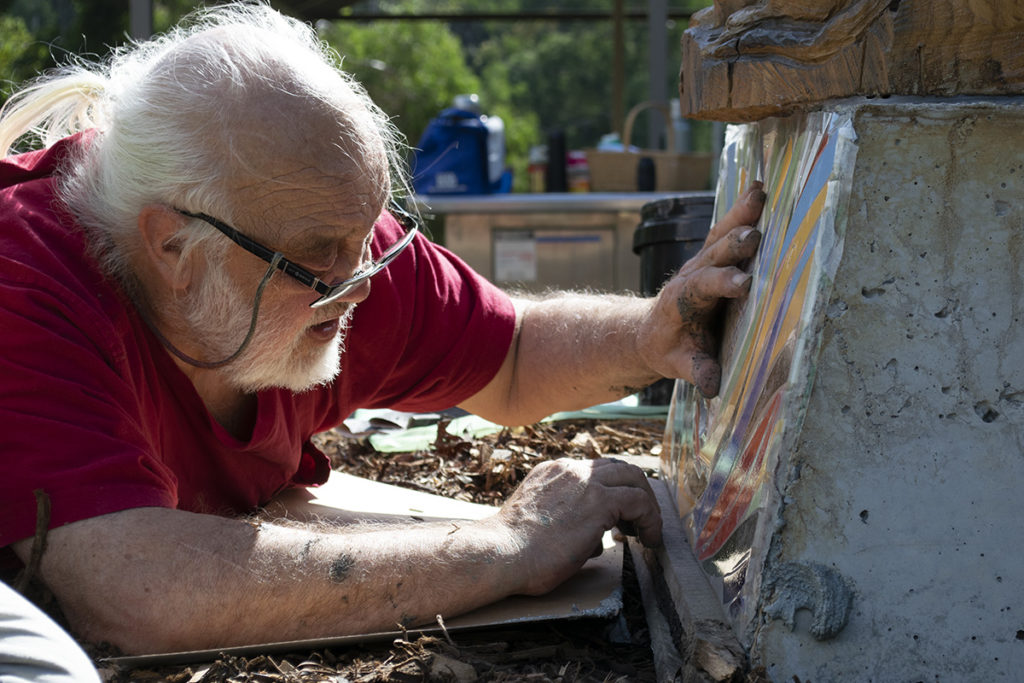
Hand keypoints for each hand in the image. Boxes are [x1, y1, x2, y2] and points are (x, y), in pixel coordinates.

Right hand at [491, 457, 661, 595]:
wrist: (502, 553)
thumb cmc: (514, 551)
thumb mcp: (542, 526)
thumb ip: (569, 523)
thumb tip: (596, 541)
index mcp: (552, 472)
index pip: (594, 471)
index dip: (612, 491)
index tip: (621, 517)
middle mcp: (570, 470)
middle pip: (618, 468)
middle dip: (636, 491)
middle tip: (641, 520)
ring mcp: (585, 481)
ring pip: (633, 478)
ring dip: (646, 504)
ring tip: (649, 531)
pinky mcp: (600, 501)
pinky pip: (639, 501)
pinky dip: (651, 519)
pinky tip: (650, 540)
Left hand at [637, 182, 765, 397]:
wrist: (653, 330)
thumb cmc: (670, 348)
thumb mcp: (678, 364)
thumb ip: (695, 369)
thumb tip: (713, 385)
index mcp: (681, 301)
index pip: (702, 288)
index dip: (721, 284)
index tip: (744, 284)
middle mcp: (691, 275)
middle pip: (712, 256)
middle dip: (733, 247)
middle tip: (755, 237)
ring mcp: (701, 261)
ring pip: (719, 235)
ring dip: (739, 216)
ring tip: (759, 195)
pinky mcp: (712, 254)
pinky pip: (726, 229)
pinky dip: (741, 210)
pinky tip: (759, 188)